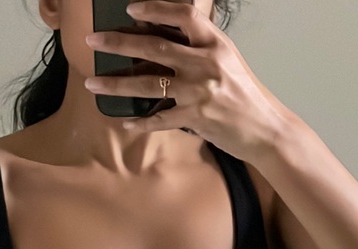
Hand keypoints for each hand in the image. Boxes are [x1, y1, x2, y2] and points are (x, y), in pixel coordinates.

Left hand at [85, 0, 292, 162]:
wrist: (265, 129)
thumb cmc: (246, 96)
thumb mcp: (228, 63)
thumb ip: (200, 51)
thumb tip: (167, 45)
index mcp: (216, 44)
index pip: (184, 15)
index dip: (155, 9)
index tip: (130, 10)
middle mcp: (205, 63)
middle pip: (154, 46)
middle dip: (119, 42)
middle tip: (93, 40)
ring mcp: (198, 91)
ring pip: (148, 83)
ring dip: (116, 84)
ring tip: (92, 84)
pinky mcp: (195, 118)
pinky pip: (160, 119)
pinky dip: (141, 122)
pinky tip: (126, 122)